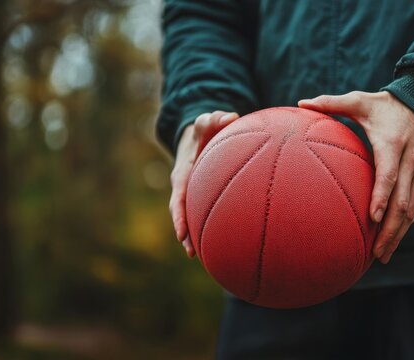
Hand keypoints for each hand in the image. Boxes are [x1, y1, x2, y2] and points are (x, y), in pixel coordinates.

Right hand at [170, 111, 239, 256]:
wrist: (204, 133)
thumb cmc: (206, 128)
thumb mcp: (206, 121)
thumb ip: (214, 119)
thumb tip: (231, 116)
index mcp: (183, 174)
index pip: (178, 198)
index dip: (178, 216)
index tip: (180, 233)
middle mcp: (187, 187)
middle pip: (183, 214)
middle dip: (186, 233)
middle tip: (191, 253)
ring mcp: (196, 192)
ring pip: (196, 216)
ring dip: (200, 235)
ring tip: (209, 256)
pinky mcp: (207, 194)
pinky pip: (211, 210)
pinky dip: (217, 223)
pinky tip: (235, 238)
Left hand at [299, 91, 413, 263]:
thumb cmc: (386, 105)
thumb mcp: (360, 100)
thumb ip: (331, 102)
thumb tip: (301, 102)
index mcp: (392, 144)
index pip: (389, 174)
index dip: (382, 196)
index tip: (373, 217)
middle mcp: (409, 161)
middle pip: (403, 202)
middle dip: (390, 230)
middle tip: (376, 253)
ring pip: (412, 209)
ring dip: (398, 234)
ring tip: (383, 256)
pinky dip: (404, 225)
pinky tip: (391, 241)